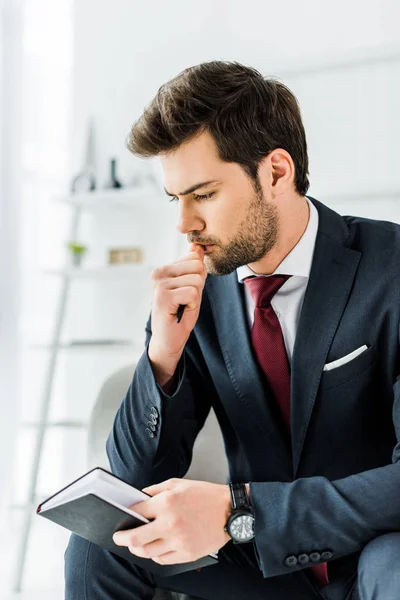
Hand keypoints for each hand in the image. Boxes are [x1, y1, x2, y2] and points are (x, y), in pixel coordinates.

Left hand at [112, 478, 230, 564]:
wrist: (230, 510)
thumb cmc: (205, 495)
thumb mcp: (178, 483)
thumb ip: (156, 490)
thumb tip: (140, 498)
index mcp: (166, 502)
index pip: (136, 512)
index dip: (126, 515)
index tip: (122, 519)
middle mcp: (170, 523)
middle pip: (135, 539)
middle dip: (122, 539)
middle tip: (119, 538)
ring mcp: (178, 541)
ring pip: (147, 553)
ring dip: (137, 549)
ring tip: (136, 544)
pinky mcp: (187, 554)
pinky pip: (162, 560)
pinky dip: (155, 556)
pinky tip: (156, 548)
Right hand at [148, 243, 206, 375]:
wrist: (169, 340)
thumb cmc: (180, 313)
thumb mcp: (191, 287)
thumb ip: (194, 267)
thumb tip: (198, 246)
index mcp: (164, 269)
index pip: (195, 259)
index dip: (198, 278)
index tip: (186, 293)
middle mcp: (158, 273)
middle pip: (197, 267)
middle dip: (198, 286)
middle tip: (185, 301)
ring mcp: (159, 284)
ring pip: (196, 280)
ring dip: (195, 298)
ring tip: (182, 306)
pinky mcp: (163, 296)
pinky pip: (193, 292)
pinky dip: (192, 305)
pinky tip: (180, 311)